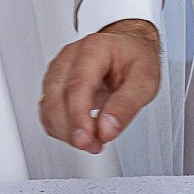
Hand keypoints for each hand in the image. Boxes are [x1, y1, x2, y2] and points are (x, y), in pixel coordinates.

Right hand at [39, 18, 162, 152]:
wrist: (130, 48)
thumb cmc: (136, 59)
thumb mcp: (145, 81)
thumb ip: (127, 105)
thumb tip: (106, 130)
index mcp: (94, 49)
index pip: (77, 85)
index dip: (78, 117)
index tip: (86, 140)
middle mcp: (71, 56)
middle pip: (56, 97)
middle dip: (71, 129)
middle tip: (93, 145)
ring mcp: (59, 68)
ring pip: (48, 106)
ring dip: (66, 131)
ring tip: (92, 141)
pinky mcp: (54, 83)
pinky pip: (47, 111)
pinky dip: (60, 128)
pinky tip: (79, 132)